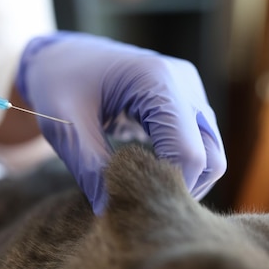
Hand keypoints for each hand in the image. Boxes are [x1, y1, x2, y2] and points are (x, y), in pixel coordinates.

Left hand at [17, 31, 225, 213]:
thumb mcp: (65, 126)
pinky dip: (179, 164)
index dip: (165, 187)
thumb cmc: (58, 82)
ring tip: (140, 188)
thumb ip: (89, 169)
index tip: (132, 205)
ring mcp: (189, 90)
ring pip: (210, 154)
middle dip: (178, 188)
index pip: (188, 153)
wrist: (60, 56)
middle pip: (209, 158)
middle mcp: (184, 82)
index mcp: (158, 80)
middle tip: (138, 204)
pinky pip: (199, 144)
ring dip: (181, 178)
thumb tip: (110, 212)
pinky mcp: (185, 101)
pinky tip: (145, 171)